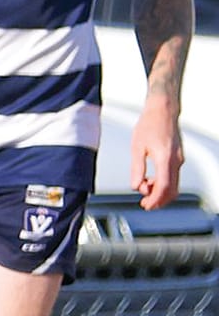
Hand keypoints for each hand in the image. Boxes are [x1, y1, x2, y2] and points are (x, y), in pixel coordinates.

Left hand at [130, 96, 183, 210]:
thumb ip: (136, 169)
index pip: (164, 186)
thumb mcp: (137, 148)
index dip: (155, 199)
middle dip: (158, 199)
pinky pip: (173, 176)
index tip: (146, 205)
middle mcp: (176, 160)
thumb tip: (135, 185)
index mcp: (166, 158)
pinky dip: (163, 183)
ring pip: (174, 184)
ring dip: (160, 192)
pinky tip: (150, 181)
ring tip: (144, 191)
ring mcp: (179, 159)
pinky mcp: (177, 157)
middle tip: (145, 204)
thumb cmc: (150, 124)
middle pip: (171, 189)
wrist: (162, 110)